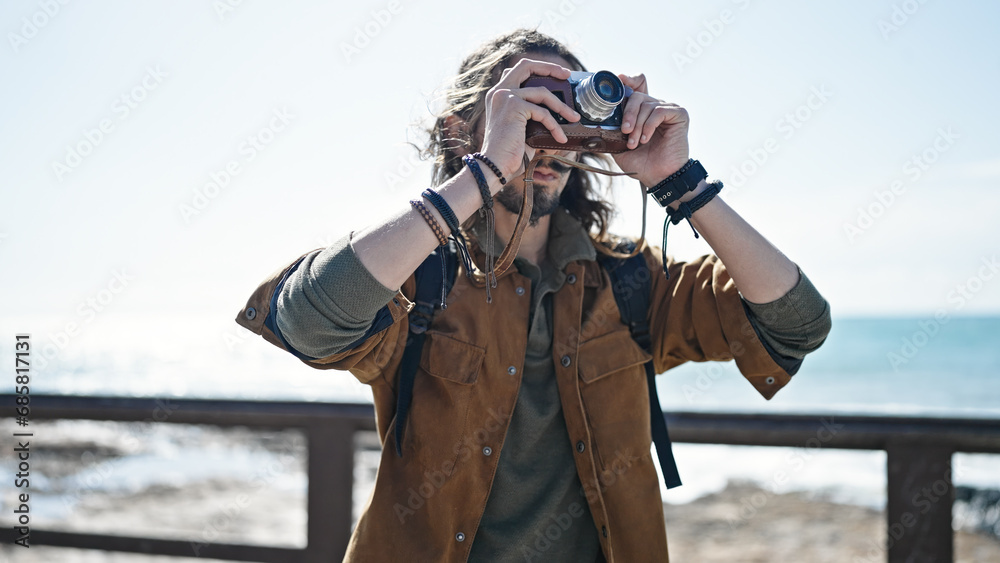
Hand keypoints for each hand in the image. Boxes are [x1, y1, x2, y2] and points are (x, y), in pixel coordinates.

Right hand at [478, 58, 580, 186]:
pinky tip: (560, 137)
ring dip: (561, 106)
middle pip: (526, 66)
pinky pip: (542, 112)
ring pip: (542, 92)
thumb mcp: (522, 127)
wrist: (495, 166)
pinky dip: (554, 125)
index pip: (518, 70)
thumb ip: (533, 113)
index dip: (539, 68)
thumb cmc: (509, 152)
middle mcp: (499, 91)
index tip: (558, 74)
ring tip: (574, 118)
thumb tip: (558, 110)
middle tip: (567, 75)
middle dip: (550, 67)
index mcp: (499, 95)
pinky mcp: (513, 106)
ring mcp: (505, 97)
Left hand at [612, 73, 691, 186]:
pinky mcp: (679, 114)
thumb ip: (611, 131)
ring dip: (637, 125)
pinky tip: (646, 139)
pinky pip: (659, 111)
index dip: (629, 80)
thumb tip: (594, 124)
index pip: (637, 86)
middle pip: (637, 96)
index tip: (619, 78)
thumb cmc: (641, 163)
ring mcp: (668, 109)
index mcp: (642, 112)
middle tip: (625, 131)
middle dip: (628, 113)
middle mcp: (655, 107)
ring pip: (646, 105)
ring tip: (635, 142)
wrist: (659, 177)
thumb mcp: (619, 146)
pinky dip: (649, 125)